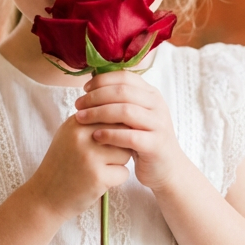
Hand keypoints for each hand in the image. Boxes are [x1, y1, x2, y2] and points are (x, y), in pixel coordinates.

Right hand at [30, 107, 132, 221]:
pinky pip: (124, 173)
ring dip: (118, 163)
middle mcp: (81, 136)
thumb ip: (93, 122)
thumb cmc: (63, 165)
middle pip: (122, 132)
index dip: (116, 130)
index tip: (104, 143)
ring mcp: (89, 156)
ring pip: (126, 152)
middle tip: (103, 158)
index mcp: (76, 122)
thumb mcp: (71, 136)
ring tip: (98, 169)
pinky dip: (115, 179)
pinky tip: (98, 182)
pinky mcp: (97, 177)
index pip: (113, 115)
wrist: (45, 197)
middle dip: (119, 145)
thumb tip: (127, 117)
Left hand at [73, 71, 183, 192]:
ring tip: (81, 119)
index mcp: (151, 94)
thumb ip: (119, 102)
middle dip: (96, 97)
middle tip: (78, 105)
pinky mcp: (155, 145)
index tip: (84, 90)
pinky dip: (110, 134)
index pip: (125, 77)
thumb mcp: (134, 116)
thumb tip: (91, 86)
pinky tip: (95, 136)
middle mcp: (157, 105)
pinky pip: (131, 136)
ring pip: (126, 111)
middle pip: (123, 92)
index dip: (102, 81)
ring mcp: (158, 124)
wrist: (166, 168)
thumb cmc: (143, 140)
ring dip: (99, 113)